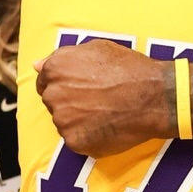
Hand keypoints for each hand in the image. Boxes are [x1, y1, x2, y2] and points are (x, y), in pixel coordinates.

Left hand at [35, 38, 171, 155]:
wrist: (155, 96)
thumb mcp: (97, 49)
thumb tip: (37, 66)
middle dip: (70, 102)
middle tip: (98, 101)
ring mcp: (63, 120)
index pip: (44, 82)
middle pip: (53, 103)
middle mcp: (53, 94)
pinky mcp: (75, 142)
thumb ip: (62, 57)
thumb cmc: (130, 69)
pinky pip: (77, 141)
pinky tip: (109, 126)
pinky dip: (90, 137)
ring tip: (107, 112)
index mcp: (55, 69)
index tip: (80, 90)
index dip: (63, 86)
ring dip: (79, 120)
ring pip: (65, 123)